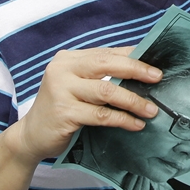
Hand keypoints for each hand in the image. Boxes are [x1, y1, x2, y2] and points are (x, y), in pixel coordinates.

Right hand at [6, 47, 162, 164]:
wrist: (31, 135)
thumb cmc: (63, 108)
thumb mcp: (78, 86)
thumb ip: (101, 76)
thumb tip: (142, 71)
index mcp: (69, 59)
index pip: (107, 53)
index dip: (133, 57)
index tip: (156, 64)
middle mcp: (62, 70)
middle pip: (107, 65)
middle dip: (136, 70)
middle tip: (157, 78)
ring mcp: (61, 91)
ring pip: (107, 91)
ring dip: (133, 100)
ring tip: (152, 109)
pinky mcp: (64, 113)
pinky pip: (101, 115)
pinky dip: (123, 119)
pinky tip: (136, 124)